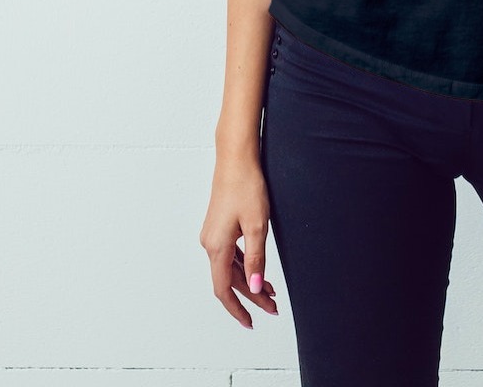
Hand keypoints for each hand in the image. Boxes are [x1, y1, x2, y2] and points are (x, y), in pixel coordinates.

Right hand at [199, 156, 280, 328]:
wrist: (236, 159)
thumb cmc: (246, 186)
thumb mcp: (256, 226)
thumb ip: (256, 259)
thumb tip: (254, 287)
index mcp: (217, 247)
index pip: (224, 289)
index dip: (237, 308)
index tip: (250, 323)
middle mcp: (210, 244)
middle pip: (229, 280)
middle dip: (251, 296)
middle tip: (273, 308)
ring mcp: (213, 235)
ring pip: (230, 268)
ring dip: (249, 282)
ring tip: (271, 293)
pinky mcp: (218, 227)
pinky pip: (230, 255)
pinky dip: (245, 266)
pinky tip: (258, 271)